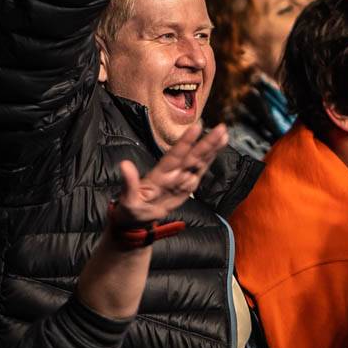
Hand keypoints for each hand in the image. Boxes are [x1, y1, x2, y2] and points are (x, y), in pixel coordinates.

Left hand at [112, 121, 228, 228]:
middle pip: (192, 156)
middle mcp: (172, 173)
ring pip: (198, 162)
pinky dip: (209, 162)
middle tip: (221, 128)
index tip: (197, 127)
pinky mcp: (186, 187)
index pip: (175, 155)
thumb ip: (129, 182)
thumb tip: (124, 164)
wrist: (136, 220)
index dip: (186, 142)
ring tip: (223, 135)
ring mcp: (180, 179)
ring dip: (211, 149)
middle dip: (206, 143)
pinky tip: (217, 151)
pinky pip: (199, 173)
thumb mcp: (128, 200)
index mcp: (160, 175)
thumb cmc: (130, 209)